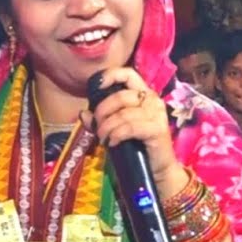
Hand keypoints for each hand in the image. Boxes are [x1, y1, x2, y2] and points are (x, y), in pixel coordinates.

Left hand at [81, 67, 179, 184]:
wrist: (157, 168)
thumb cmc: (137, 146)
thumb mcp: (114, 129)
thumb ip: (99, 120)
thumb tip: (83, 113)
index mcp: (143, 94)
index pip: (128, 74)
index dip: (111, 75)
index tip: (97, 86)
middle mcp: (153, 100)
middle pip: (121, 96)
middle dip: (103, 111)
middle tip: (98, 127)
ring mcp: (157, 114)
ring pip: (123, 114)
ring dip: (107, 127)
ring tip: (103, 138)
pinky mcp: (157, 129)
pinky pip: (130, 127)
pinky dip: (117, 134)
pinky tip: (112, 142)